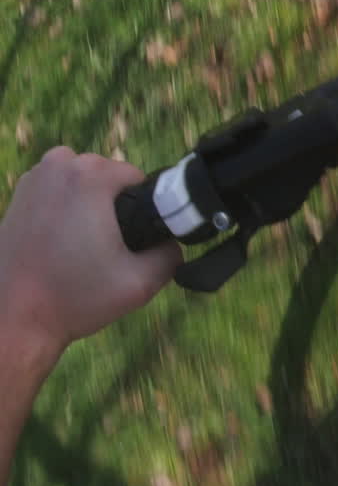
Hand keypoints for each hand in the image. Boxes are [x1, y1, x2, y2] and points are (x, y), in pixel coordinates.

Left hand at [0, 148, 180, 354]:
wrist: (15, 319)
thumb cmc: (76, 298)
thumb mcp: (141, 282)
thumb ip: (172, 254)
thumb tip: (174, 241)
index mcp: (89, 178)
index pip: (137, 178)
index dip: (145, 209)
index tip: (132, 240)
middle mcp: (58, 167)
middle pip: (109, 174)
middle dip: (116, 204)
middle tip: (110, 246)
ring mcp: (33, 178)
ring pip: (82, 178)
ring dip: (92, 200)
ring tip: (87, 241)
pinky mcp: (18, 195)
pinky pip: (58, 188)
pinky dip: (67, 205)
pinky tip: (65, 238)